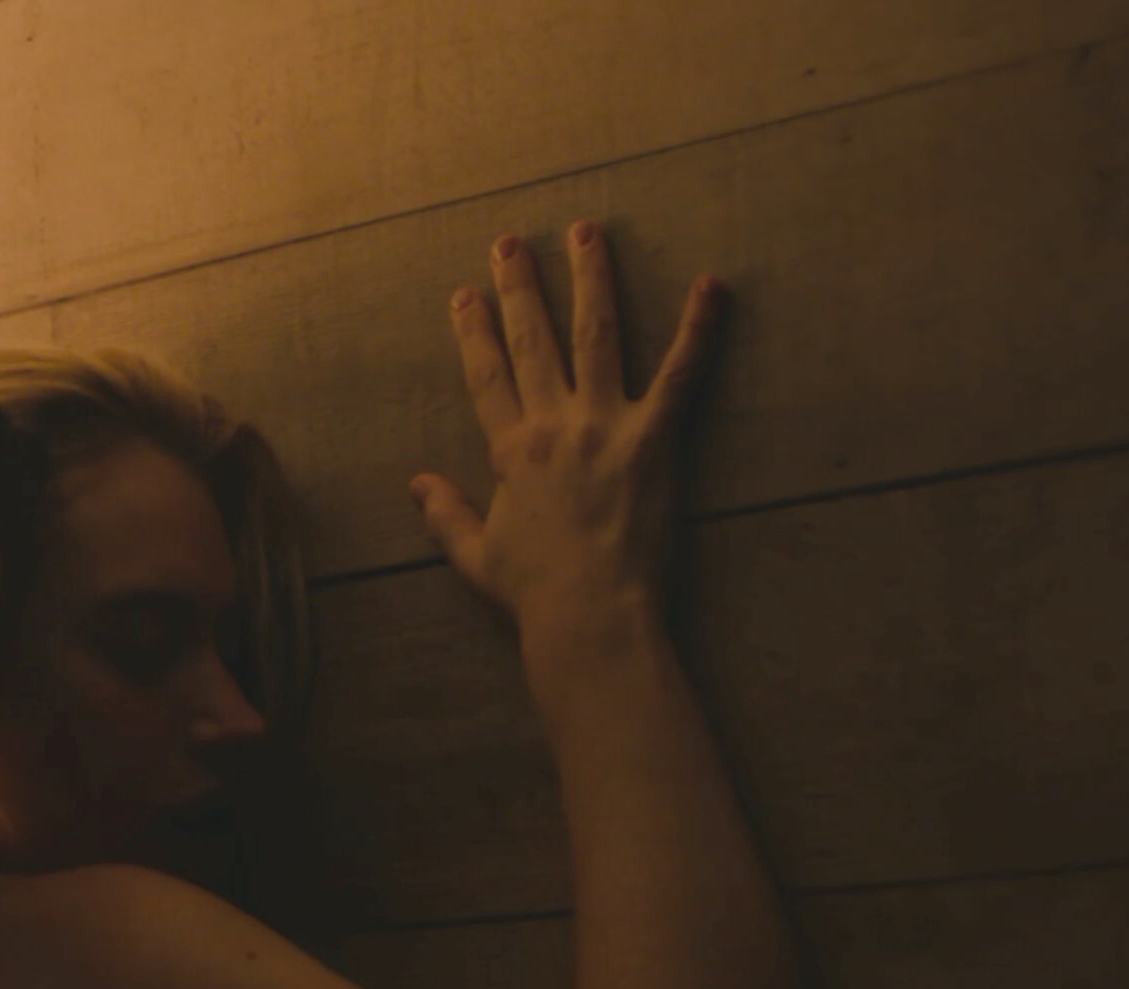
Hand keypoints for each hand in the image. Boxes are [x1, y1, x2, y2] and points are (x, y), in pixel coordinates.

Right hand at [414, 221, 722, 640]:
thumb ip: (446, 515)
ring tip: (587, 232)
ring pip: (596, 335)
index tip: (465, 292)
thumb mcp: (476, 557)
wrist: (590, 616)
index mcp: (510, 452)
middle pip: (533, 340)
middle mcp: (552, 426)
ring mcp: (604, 426)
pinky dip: (698, 328)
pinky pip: (680, 373)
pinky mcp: (655, 439)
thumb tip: (417, 484)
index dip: (474, 331)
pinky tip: (710, 285)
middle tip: (512, 241)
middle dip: (520, 286)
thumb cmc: (536, 595)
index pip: (487, 376)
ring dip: (590, 279)